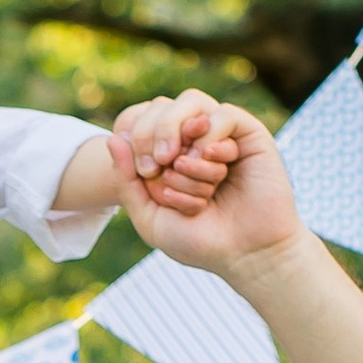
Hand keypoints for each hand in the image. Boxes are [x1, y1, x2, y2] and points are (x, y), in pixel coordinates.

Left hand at [109, 104, 304, 281]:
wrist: (245, 255)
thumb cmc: (198, 241)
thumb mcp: (150, 217)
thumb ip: (127, 181)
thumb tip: (113, 138)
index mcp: (168, 156)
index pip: (141, 121)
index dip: (137, 138)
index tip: (145, 173)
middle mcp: (193, 141)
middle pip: (162, 108)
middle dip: (154, 136)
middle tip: (161, 166)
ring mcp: (221, 135)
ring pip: (191, 110)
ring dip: (186, 149)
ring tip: (193, 178)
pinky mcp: (249, 134)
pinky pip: (222, 115)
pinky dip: (211, 139)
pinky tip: (212, 161)